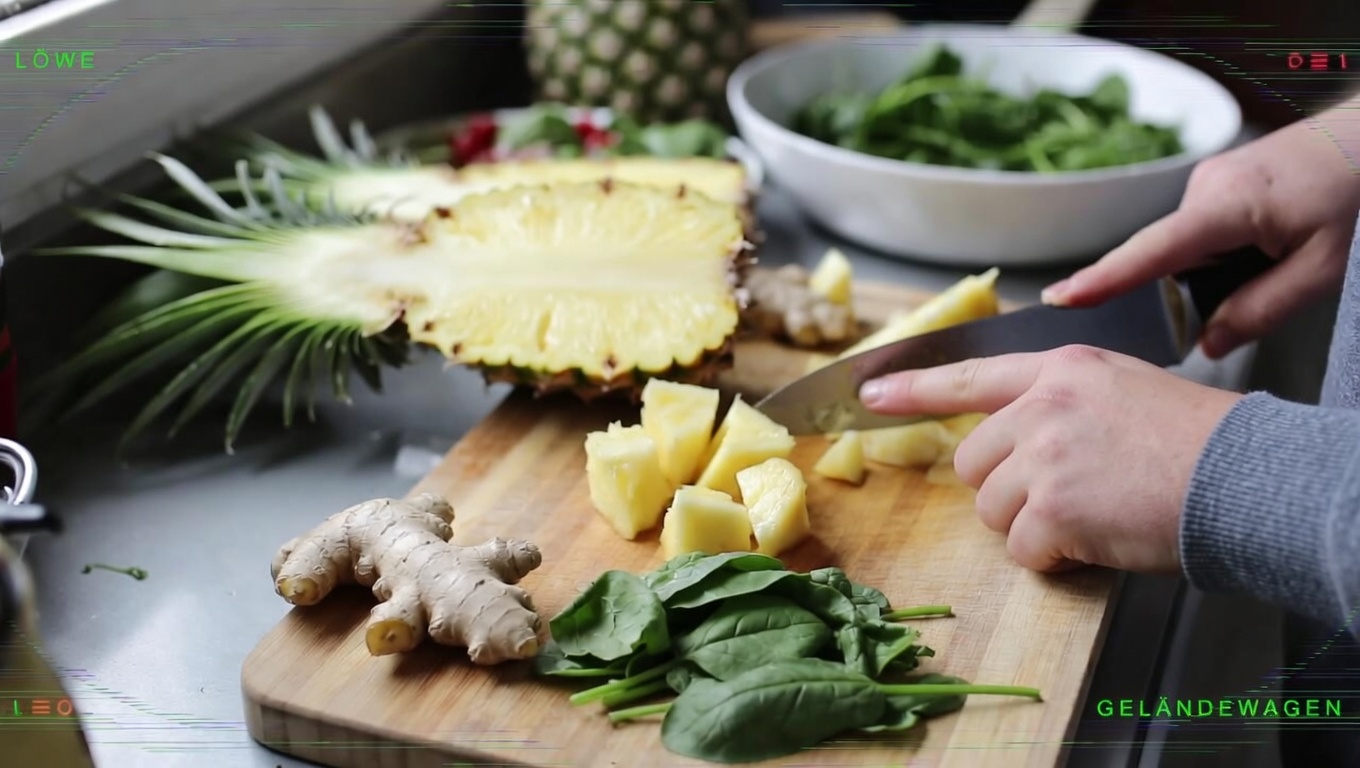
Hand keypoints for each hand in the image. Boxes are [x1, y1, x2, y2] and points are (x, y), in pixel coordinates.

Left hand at [859, 345, 1242, 573]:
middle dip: (1006, 490)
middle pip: (974, 463)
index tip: (867, 391)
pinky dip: (1053, 557)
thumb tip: (1016, 441)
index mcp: (1059, 369)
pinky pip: (1021, 548)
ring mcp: (1044, 456)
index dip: (912, 389)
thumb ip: (1061, 402)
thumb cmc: (1193, 441)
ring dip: (1031, 526)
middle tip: (1067, 495)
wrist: (1240, 477)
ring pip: (992, 510)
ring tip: (1093, 513)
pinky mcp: (1053, 508)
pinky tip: (1096, 538)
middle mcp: (1042, 407)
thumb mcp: (1121, 389)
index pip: (969, 376)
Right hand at [1041, 115, 1359, 358]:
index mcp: (1225, 205)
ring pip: (1188, 248)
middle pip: (1167, 257)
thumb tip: (1209, 344)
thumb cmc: (1354, 193)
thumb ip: (1259, 311)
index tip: (1060, 298)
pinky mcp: (1218, 184)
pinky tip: (1269, 245)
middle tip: (1256, 286)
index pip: (1150, 251)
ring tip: (1278, 256)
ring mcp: (1208, 182)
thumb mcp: (1320, 269)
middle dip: (1192, 288)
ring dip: (1218, 268)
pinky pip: (1202, 232)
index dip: (1102, 279)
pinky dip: (1224, 252)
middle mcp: (1204, 188)